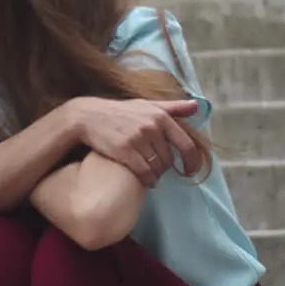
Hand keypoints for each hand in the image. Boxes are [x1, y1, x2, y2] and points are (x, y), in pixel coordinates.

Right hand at [62, 97, 203, 186]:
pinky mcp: (124, 151)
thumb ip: (172, 107)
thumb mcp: (146, 105)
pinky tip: (145, 180)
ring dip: (156, 175)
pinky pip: (144, 172)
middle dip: (166, 167)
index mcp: (161, 116)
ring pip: (157, 167)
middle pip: (169, 159)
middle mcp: (151, 127)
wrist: (88, 116)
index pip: (185, 144)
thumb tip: (196, 106)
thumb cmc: (120, 112)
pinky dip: (148, 180)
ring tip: (151, 174)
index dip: (191, 161)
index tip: (190, 171)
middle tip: (158, 169)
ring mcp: (138, 139)